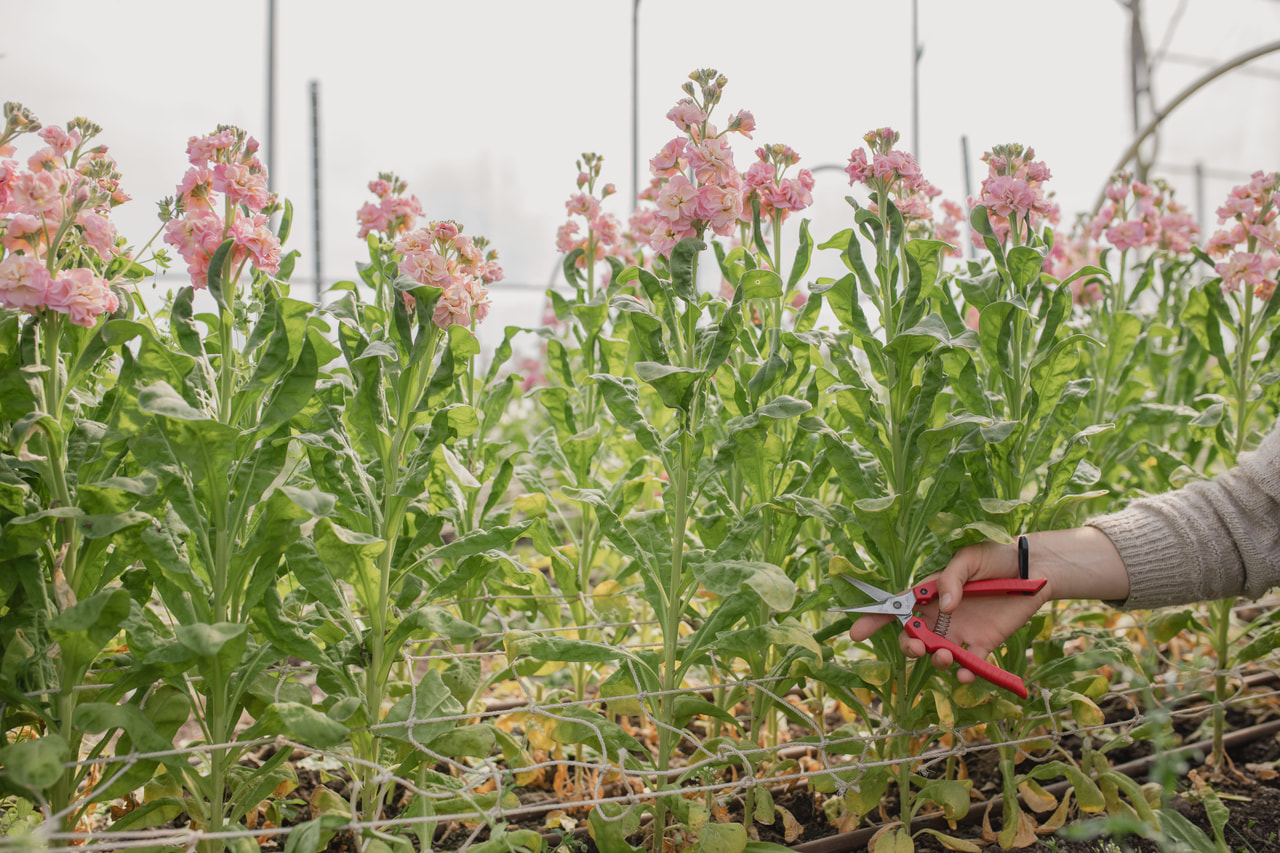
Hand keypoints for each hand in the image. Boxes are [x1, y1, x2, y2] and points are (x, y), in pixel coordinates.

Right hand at [848, 528, 1128, 683]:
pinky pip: (970, 665)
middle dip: (909, 646)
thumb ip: (952, 580)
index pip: (898, 607)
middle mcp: (942, 615)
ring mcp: (962, 632)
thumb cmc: (996, 558)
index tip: (856, 633)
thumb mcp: (969, 558)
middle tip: (918, 647)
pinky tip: (967, 673)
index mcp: (932, 593)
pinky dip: (965, 673)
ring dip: (935, 660)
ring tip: (945, 656)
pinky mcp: (985, 644)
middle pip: (913, 637)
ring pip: (937, 654)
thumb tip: (944, 605)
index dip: (875, 620)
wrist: (1033, 571)